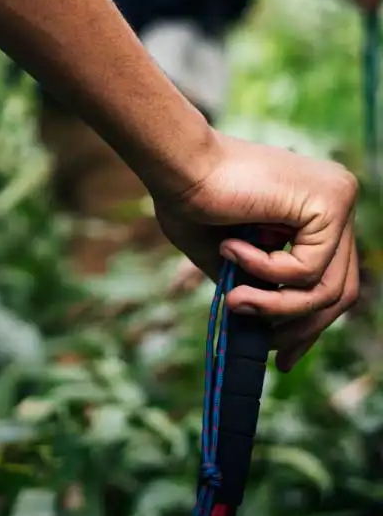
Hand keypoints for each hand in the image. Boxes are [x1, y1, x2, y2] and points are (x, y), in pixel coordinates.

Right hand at [152, 130, 358, 371]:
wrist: (175, 162)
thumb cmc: (187, 197)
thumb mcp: (228, 255)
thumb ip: (256, 283)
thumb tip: (266, 330)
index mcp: (314, 208)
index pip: (331, 278)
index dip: (308, 322)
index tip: (280, 354)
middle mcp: (336, 200)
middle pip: (340, 289)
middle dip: (301, 326)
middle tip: (269, 350)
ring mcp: (339, 198)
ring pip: (328, 287)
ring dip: (276, 305)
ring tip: (234, 300)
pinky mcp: (331, 201)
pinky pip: (309, 268)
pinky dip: (265, 271)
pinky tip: (231, 249)